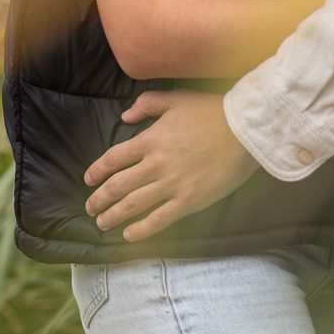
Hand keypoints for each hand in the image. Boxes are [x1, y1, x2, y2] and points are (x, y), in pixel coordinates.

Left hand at [83, 90, 256, 242]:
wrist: (245, 130)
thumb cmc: (213, 111)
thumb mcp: (176, 99)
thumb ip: (147, 104)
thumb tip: (125, 115)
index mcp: (150, 140)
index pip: (113, 159)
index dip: (96, 171)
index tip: (88, 180)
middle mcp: (156, 164)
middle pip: (118, 186)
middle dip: (100, 200)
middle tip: (90, 208)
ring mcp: (172, 184)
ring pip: (133, 205)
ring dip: (113, 216)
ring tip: (102, 223)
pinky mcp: (189, 200)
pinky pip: (159, 219)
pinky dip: (141, 229)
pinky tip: (130, 234)